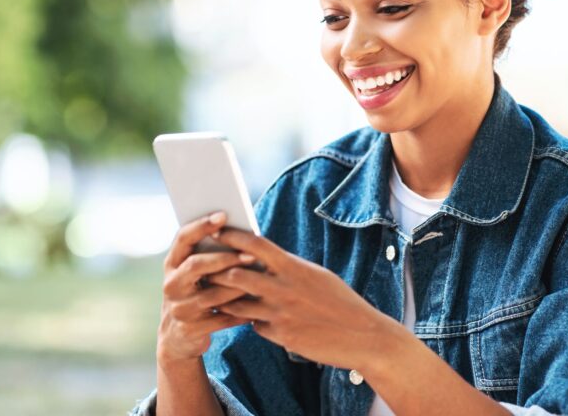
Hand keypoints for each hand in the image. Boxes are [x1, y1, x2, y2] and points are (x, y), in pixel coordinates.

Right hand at [157, 211, 255, 364]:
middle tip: (251, 255)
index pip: (182, 238)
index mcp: (171, 264)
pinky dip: (241, 312)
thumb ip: (207, 255)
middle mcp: (171, 284)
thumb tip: (240, 232)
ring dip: (238, 287)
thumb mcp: (193, 274)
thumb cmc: (195, 294)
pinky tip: (257, 306)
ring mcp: (179, 308)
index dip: (201, 225)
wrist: (177, 338)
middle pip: (196, 265)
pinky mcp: (190, 329)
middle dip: (225, 258)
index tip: (223, 215)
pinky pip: (221, 318)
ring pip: (213, 294)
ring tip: (259, 279)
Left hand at [205, 228, 407, 369]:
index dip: (231, 237)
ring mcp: (280, 313)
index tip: (215, 232)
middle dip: (217, 272)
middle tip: (204, 268)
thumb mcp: (316, 276)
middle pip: (235, 273)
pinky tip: (249, 318)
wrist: (364, 336)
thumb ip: (288, 267)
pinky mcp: (281, 335)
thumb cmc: (340, 302)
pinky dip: (250, 321)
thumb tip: (265, 258)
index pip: (254, 245)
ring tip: (216, 296)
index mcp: (293, 266)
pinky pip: (253, 325)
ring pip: (237, 303)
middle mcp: (283, 288)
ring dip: (226, 300)